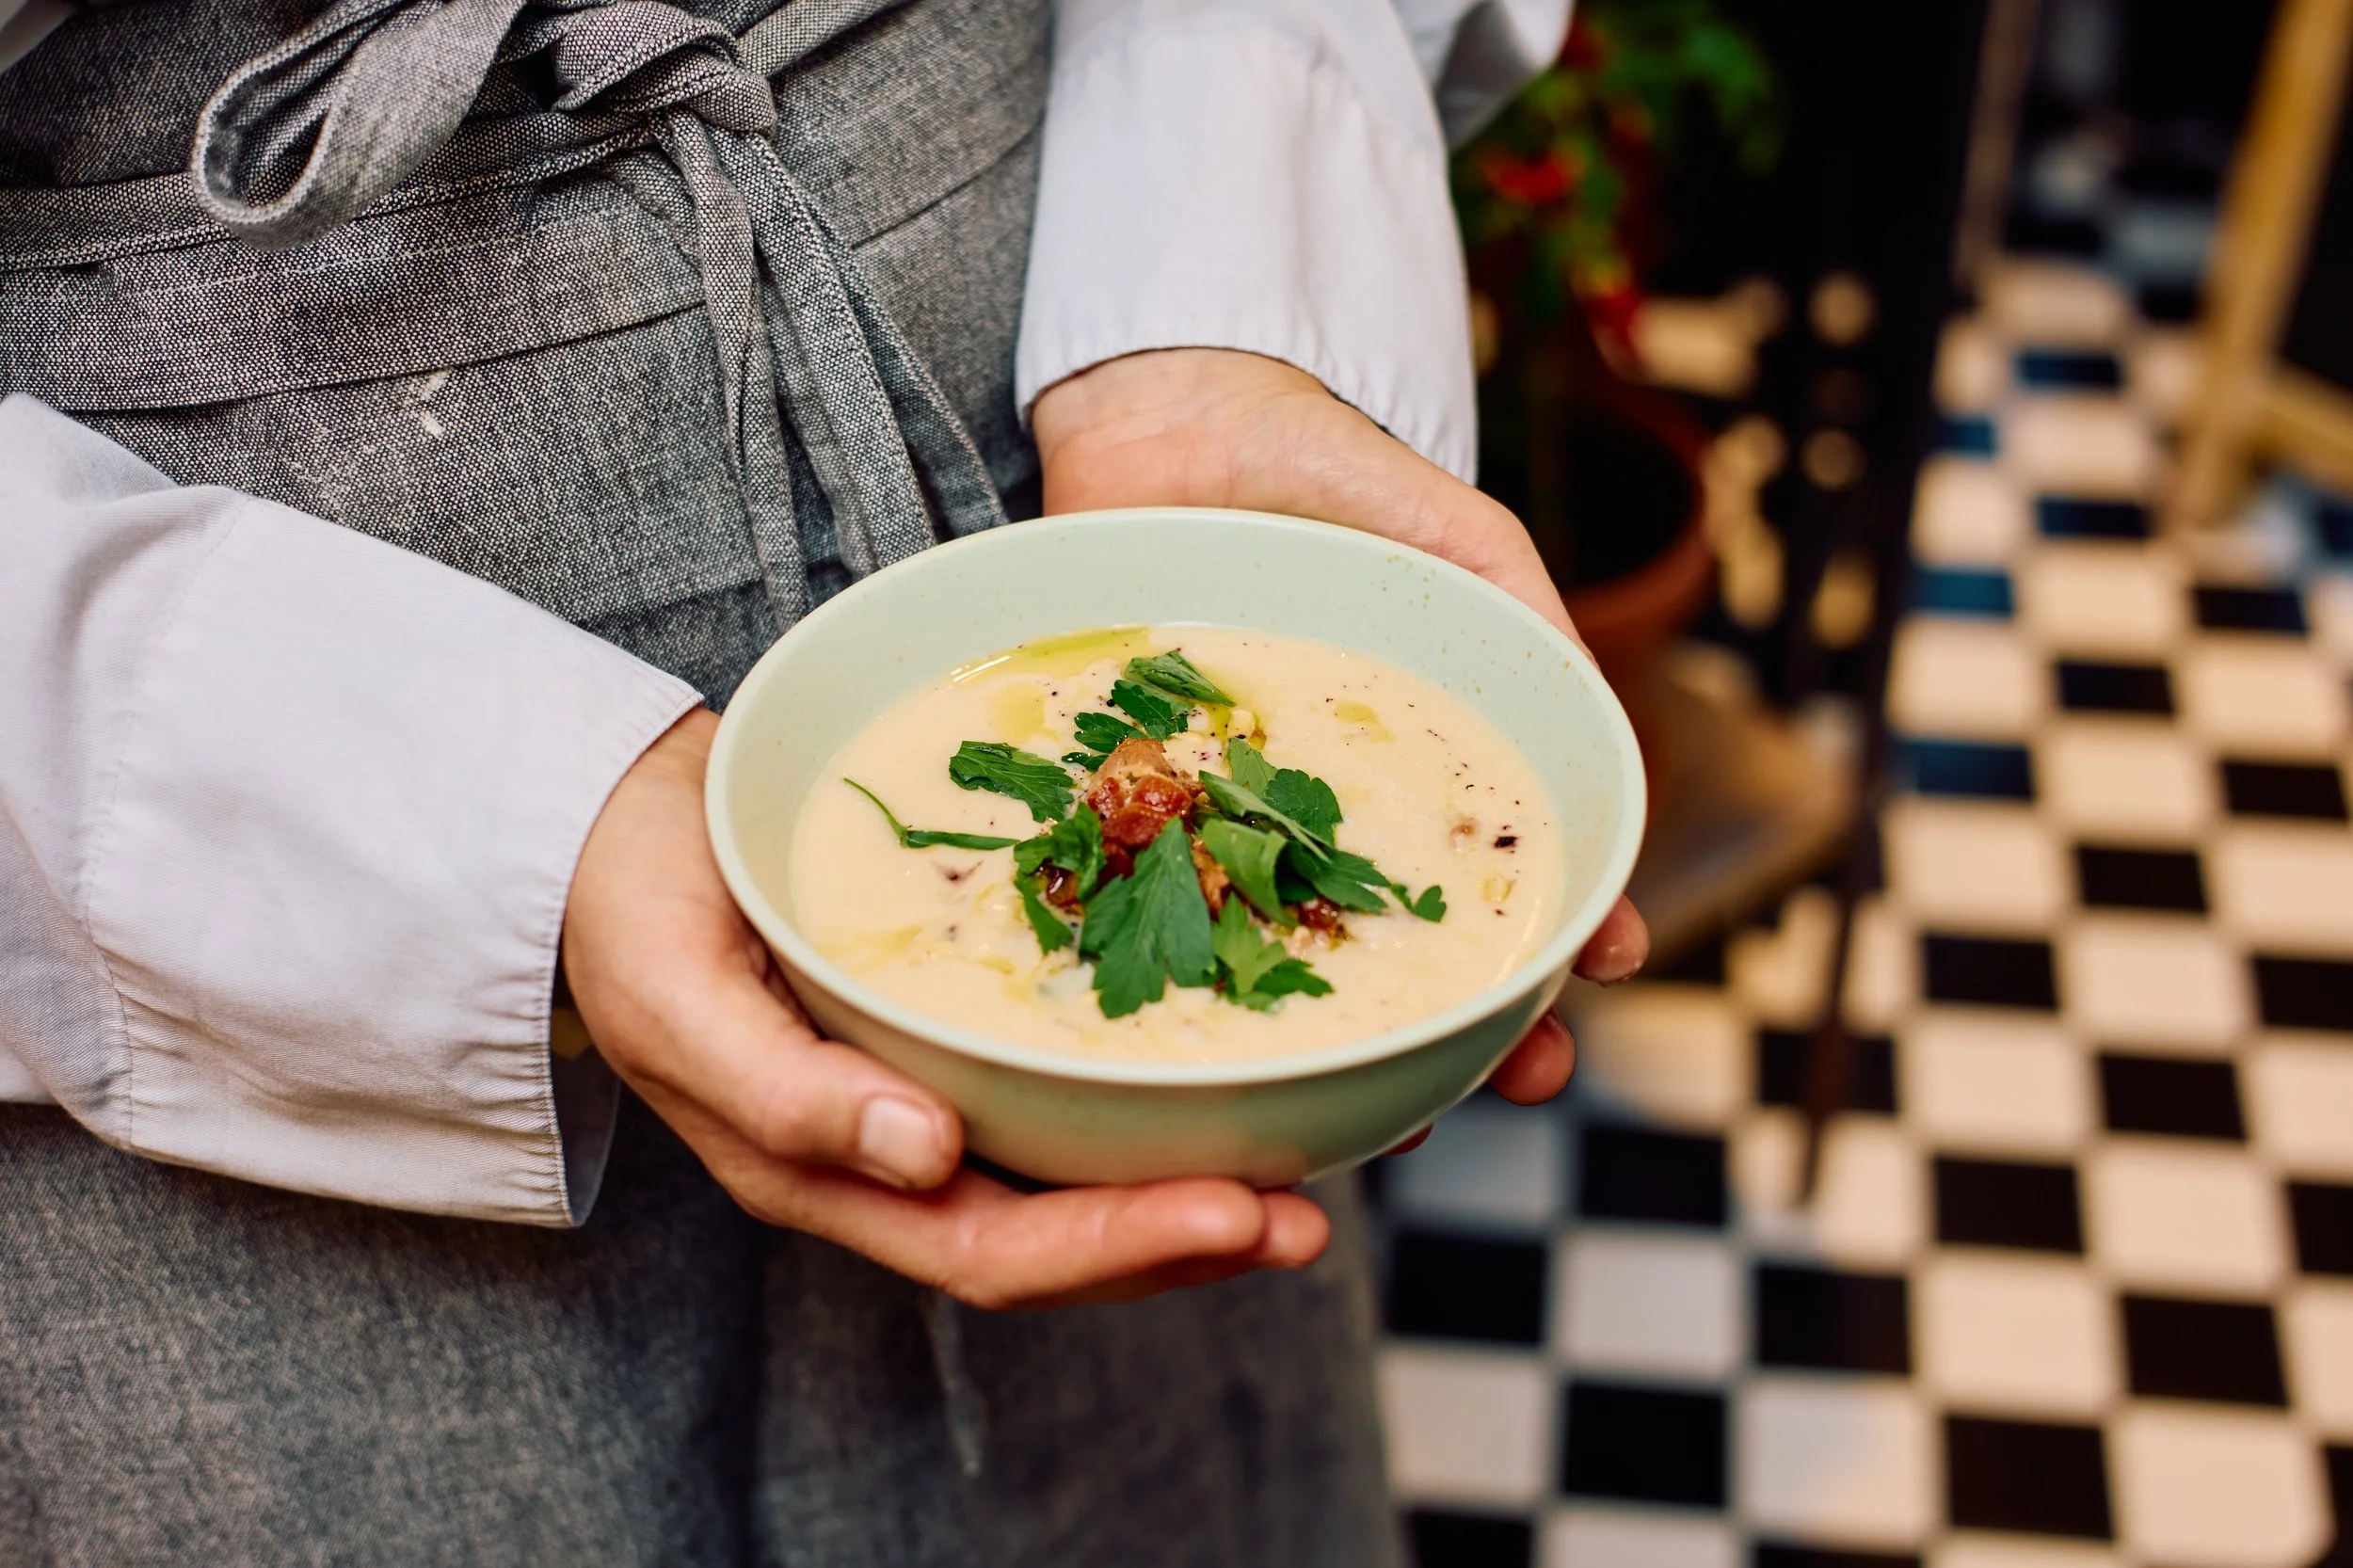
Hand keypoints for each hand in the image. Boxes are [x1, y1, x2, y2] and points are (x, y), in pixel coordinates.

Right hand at [562, 710, 1329, 1308]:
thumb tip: (923, 1158)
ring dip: (1203, 1174)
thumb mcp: (676, 997)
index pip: (996, 1251)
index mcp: (832, 1174)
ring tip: (1327, 1152)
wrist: (617, 827)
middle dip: (1195, 1232)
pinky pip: (1081, 1080)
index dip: (1122, 1246)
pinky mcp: (968, 1029)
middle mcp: (902, 1159)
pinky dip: (1172, 1079)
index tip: (1237, 1213)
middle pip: (1068, 1235)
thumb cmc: (632, 907)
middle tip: (1314, 1207)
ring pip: (1087, 1169)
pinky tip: (1253, 1045)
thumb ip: (783, 1093)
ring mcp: (939, 1097)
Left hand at [1034, 348, 1651, 1114]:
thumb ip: (1522, 614)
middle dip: (1478, 1024)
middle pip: (1407, 945)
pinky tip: (1216, 1033)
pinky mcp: (1123, 797)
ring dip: (1345, 1038)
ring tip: (1401, 1104)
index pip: (1500, 871)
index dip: (1556, 937)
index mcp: (1409, 761)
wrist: (1162, 404)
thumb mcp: (1453, 535)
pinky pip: (1151, 894)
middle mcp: (1321, 807)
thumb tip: (1597, 724)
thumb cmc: (1318, 464)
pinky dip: (1179, 968)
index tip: (1597, 982)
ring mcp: (1222, 812)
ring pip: (1284, 955)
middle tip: (1521, 1083)